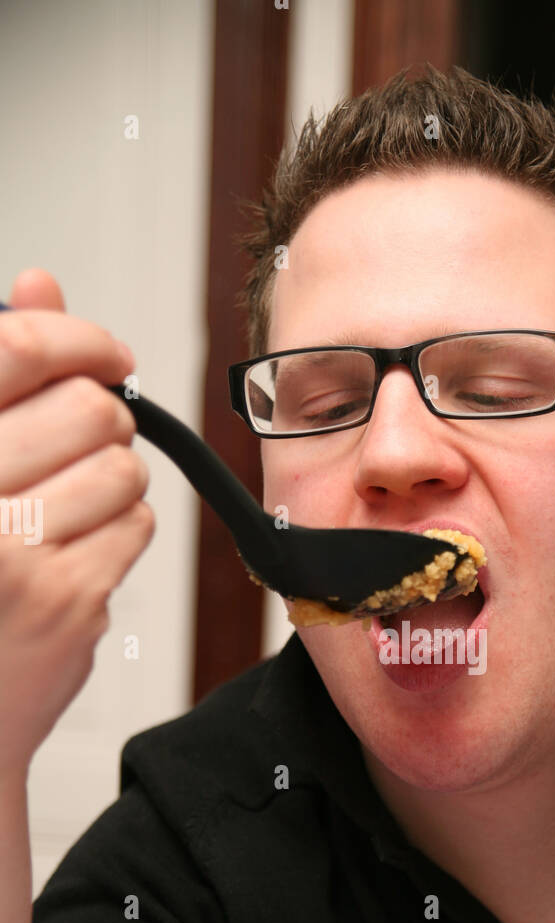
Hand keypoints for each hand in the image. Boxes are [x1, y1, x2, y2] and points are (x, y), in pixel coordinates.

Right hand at [0, 268, 153, 776]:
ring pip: (123, 468)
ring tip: (66, 509)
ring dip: (111, 480)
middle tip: (77, 447)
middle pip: (89, 408)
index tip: (103, 349)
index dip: (76, 334)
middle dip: (100, 420)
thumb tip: (41, 283)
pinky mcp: (66, 601)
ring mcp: (12, 553)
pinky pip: (136, 525)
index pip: (17, 351)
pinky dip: (118, 531)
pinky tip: (74, 553)